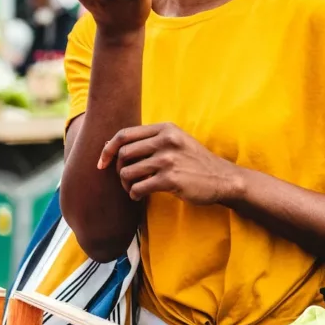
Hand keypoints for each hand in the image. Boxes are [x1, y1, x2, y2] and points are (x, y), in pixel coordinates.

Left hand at [98, 123, 243, 203]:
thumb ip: (150, 140)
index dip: (108, 149)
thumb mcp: (176, 141)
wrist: (222, 178)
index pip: (124, 134)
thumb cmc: (195, 161)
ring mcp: (168, 160)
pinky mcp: (171, 179)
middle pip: (123, 154)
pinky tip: (140, 196)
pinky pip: (138, 188)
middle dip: (118, 170)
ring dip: (126, 184)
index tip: (101, 162)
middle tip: (126, 180)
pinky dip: (134, 194)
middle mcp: (166, 141)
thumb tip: (110, 146)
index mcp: (165, 129)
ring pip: (127, 172)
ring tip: (134, 189)